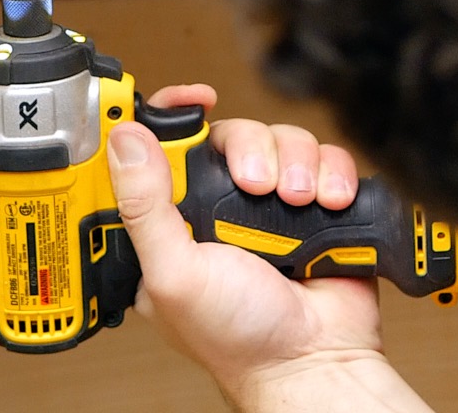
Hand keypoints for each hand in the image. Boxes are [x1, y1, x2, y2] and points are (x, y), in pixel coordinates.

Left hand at [108, 84, 394, 402]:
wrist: (316, 357)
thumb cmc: (240, 338)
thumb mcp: (174, 274)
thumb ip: (145, 208)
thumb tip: (125, 141)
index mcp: (172, 223)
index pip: (162, 148)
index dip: (173, 114)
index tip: (195, 99)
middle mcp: (218, 209)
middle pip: (230, 133)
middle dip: (250, 149)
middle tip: (256, 184)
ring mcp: (268, 205)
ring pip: (281, 139)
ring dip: (296, 164)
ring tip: (298, 204)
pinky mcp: (314, 203)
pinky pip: (325, 157)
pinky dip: (332, 173)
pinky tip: (328, 204)